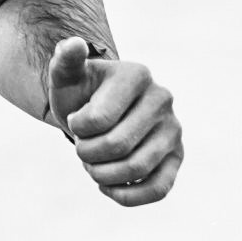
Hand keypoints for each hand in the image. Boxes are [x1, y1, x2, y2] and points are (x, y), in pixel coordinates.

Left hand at [47, 41, 182, 205]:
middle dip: (87, 154)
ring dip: (102, 175)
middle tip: (81, 148)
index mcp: (138, 74)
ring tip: (92, 165)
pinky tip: (107, 187)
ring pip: (136, 169)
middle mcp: (163, 99)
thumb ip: (64, 61)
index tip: (75, 121)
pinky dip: (127, 196)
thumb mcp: (67, 77)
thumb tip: (72, 44)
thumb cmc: (81, 94)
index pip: (99, 119)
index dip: (77, 129)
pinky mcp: (177, 157)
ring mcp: (174, 129)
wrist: (98, 113)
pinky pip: (159, 189)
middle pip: (117, 146)